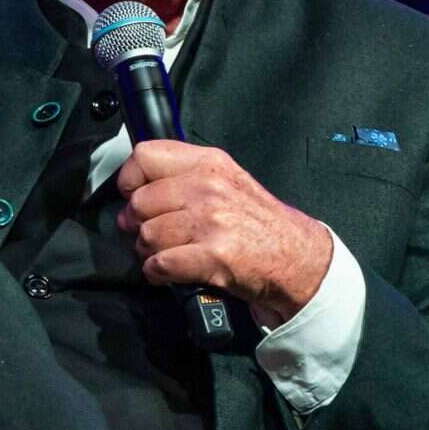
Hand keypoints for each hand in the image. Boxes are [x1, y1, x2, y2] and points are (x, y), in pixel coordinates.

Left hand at [116, 141, 331, 327]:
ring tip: (167, 253)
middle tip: (152, 233)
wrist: (298, 258)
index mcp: (210, 164)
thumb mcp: (228, 181)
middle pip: (140, 202)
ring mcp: (211, 221)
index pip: (145, 156)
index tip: (134, 195)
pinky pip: (160, 264)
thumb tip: (138, 187)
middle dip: (138, 224)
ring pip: (147, 235)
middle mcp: (209, 188)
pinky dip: (156, 273)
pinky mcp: (213, 255)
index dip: (130, 180)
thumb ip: (186, 176)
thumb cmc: (261, 224)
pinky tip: (168, 272)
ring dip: (149, 251)